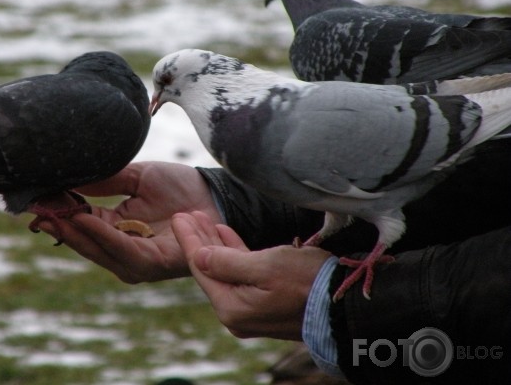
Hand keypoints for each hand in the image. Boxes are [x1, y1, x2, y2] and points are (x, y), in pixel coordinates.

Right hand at [33, 162, 222, 282]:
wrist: (214, 194)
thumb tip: (70, 179)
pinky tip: (86, 220)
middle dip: (59, 226)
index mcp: (116, 230)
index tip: (34, 199)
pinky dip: (103, 236)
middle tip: (35, 208)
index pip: (80, 224)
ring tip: (54, 214)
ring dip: (75, 233)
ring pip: (99, 250)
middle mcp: (123, 250)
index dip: (58, 213)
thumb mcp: (136, 178)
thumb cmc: (179, 187)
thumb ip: (107, 181)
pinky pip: (123, 250)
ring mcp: (138, 261)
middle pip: (84, 242)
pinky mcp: (154, 263)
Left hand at [172, 211, 330, 340]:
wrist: (348, 305)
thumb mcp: (265, 266)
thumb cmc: (308, 282)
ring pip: (225, 269)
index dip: (189, 240)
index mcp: (232, 308)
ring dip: (214, 243)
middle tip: (186, 214)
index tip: (179, 216)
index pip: (201, 268)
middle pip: (210, 269)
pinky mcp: (267, 302)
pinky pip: (242, 274)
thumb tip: (198, 257)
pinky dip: (233, 253)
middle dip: (198, 240)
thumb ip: (227, 261)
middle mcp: (238, 313)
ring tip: (201, 218)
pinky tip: (224, 233)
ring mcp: (252, 309)